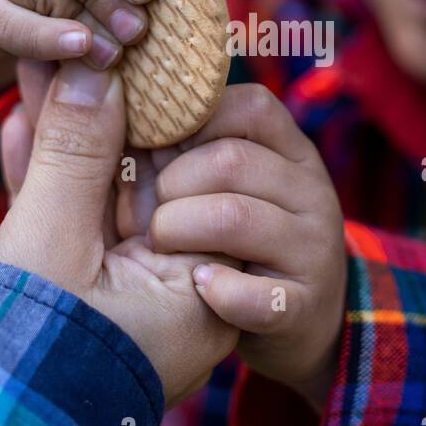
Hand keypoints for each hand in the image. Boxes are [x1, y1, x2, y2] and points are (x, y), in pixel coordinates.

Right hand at [0, 57, 237, 407]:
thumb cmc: (27, 353)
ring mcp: (111, 299)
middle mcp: (160, 296)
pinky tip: (17, 126)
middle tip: (81, 58)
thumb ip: (76, 155)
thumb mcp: (54, 244)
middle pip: (137, 186)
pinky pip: (60, 227)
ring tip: (40, 73)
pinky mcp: (64, 299)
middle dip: (102, 119)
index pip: (189, 184)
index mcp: (192, 294)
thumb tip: (93, 73)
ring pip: (91, 200)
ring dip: (62, 140)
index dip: (157, 117)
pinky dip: (37, 182)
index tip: (133, 66)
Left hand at [146, 84, 347, 410]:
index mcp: (290, 151)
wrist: (288, 328)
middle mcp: (310, 192)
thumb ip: (184, 145)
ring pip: (235, 217)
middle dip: (171, 186)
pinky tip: (198, 288)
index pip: (251, 106)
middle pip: (231, 159)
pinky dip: (216, 292)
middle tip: (150, 212)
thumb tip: (114, 96)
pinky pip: (254, 294)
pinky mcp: (303, 307)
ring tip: (160, 250)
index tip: (155, 149)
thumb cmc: (231, 244)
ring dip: (180, 232)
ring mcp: (312, 249)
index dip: (192, 123)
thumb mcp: (219, 185)